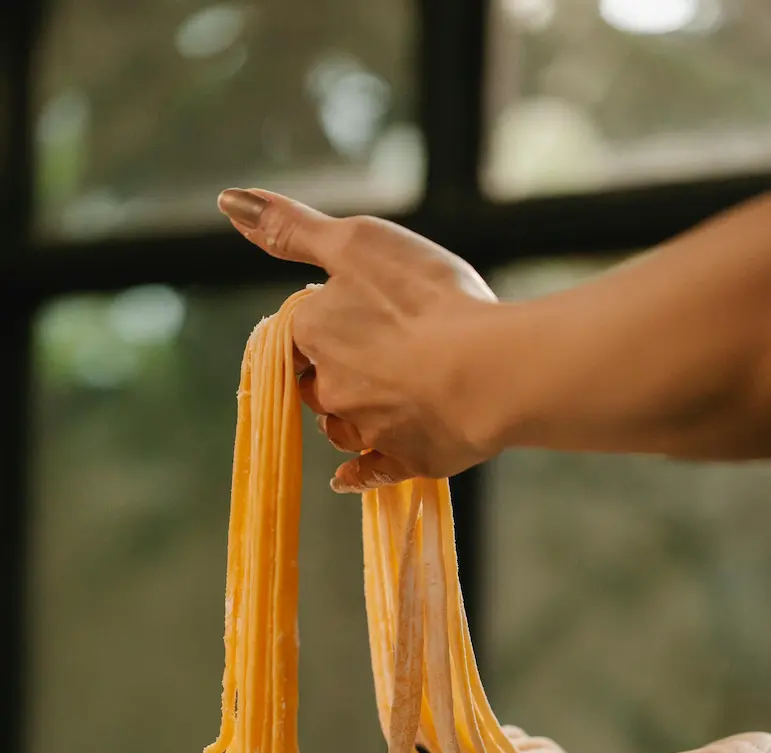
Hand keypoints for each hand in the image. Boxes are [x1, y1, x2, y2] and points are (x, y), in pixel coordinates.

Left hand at [217, 188, 499, 490]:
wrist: (487, 371)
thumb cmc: (425, 298)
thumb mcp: (356, 242)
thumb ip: (292, 228)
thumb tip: (228, 202)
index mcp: (315, 333)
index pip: (299, 330)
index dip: (324, 321)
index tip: (355, 313)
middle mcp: (331, 388)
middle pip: (316, 381)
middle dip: (334, 371)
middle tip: (375, 352)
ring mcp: (367, 430)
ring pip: (341, 427)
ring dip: (346, 417)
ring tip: (374, 403)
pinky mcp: (404, 461)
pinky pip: (370, 472)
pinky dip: (357, 473)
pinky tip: (346, 477)